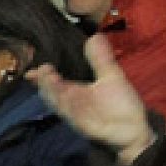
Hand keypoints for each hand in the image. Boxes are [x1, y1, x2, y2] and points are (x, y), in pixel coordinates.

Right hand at [29, 33, 154, 165]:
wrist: (132, 129)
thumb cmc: (120, 104)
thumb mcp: (111, 76)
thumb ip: (100, 59)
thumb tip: (94, 36)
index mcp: (74, 89)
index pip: (52, 81)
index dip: (40, 76)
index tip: (32, 69)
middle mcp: (70, 101)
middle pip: (52, 91)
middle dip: (45, 82)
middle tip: (43, 70)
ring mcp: (75, 113)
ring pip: (58, 102)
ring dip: (52, 92)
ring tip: (48, 78)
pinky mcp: (82, 123)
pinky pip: (71, 114)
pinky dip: (66, 106)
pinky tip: (63, 95)